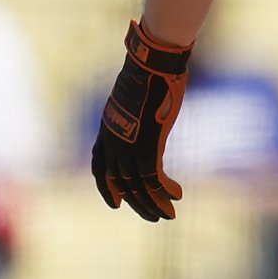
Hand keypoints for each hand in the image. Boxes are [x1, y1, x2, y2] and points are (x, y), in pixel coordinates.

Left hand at [91, 20, 191, 220]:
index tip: (115, 203)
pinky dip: (165, 191)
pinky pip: (154, 178)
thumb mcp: (137, 92)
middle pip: (120, 182)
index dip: (106, 188)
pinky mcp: (147, 146)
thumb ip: (138, 108)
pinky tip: (177, 194)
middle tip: (154, 216)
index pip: (99, 167)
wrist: (153, 62)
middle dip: (137, 203)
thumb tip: (148, 105)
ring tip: (168, 214)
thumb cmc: (150, 70)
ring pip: (138, 186)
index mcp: (107, 128)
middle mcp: (113, 141)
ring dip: (153, 204)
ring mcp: (128, 144)